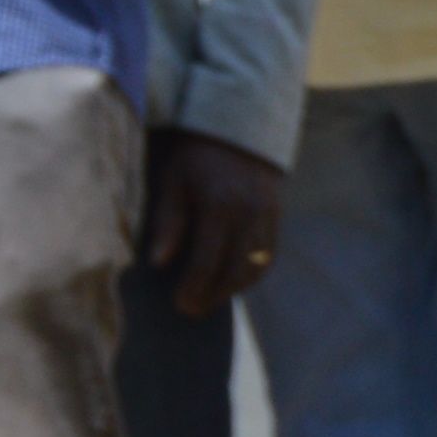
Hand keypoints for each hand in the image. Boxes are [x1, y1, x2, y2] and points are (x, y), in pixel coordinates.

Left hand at [141, 131, 285, 315]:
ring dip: (234, 288)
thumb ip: (169, 222)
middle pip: (236, 270)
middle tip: (192, 311)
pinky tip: (233, 281)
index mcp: (221, 206)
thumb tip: (160, 262)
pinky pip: (269, 254)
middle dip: (214, 295)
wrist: (237, 125)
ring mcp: (268, 215)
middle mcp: (250, 214)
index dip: (195, 288)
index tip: (181, 305)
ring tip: (210, 299)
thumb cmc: (194, 156)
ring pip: (256, 266)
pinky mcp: (276, 215)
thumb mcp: (173, 182)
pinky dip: (253, 273)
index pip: (209, 261)